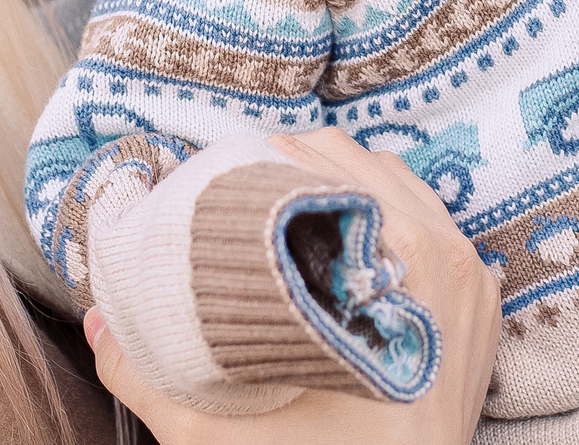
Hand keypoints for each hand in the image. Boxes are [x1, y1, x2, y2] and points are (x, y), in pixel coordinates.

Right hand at [85, 126, 499, 444]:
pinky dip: (380, 219)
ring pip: (394, 183)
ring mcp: (472, 278)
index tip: (217, 181)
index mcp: (403, 267)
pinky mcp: (481, 301)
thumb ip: (148, 378)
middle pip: (356, 161)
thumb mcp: (219, 436)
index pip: (319, 165)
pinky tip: (331, 249)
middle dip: (290, 168)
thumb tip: (98, 321)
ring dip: (334, 188)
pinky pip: (430, 222)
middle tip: (236, 196)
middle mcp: (447, 258)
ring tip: (276, 215)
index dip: (259, 162)